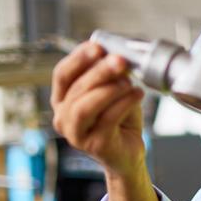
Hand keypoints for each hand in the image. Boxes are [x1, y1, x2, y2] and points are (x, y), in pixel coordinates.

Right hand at [51, 41, 144, 176]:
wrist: (128, 153)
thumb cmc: (119, 120)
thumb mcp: (113, 92)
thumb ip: (111, 75)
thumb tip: (117, 54)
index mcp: (63, 100)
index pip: (62, 75)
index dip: (78, 58)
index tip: (97, 46)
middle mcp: (63, 118)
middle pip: (77, 89)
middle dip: (100, 71)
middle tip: (120, 60)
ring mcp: (76, 135)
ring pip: (86, 107)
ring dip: (109, 89)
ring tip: (129, 82)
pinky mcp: (95, 146)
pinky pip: (108, 120)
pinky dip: (125, 103)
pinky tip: (138, 94)